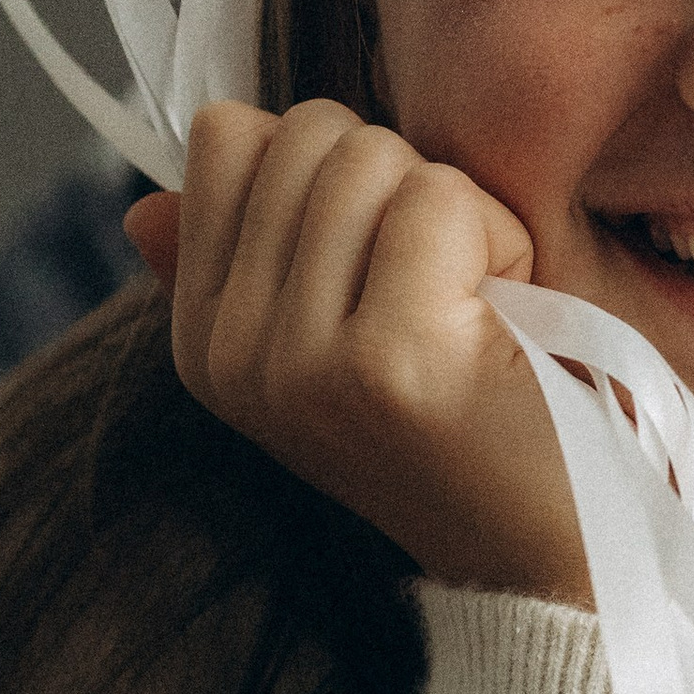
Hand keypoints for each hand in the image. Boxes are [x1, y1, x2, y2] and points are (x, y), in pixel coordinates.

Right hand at [125, 102, 589, 601]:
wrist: (551, 559)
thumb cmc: (469, 426)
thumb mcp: (338, 337)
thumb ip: (247, 255)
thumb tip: (142, 207)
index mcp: (207, 340)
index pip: (228, 140)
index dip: (336, 165)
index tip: (383, 260)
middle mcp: (233, 353)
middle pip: (307, 134)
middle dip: (402, 182)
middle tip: (447, 291)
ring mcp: (300, 360)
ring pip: (374, 159)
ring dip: (459, 214)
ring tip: (476, 310)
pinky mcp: (385, 360)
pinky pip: (438, 199)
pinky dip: (501, 238)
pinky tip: (506, 322)